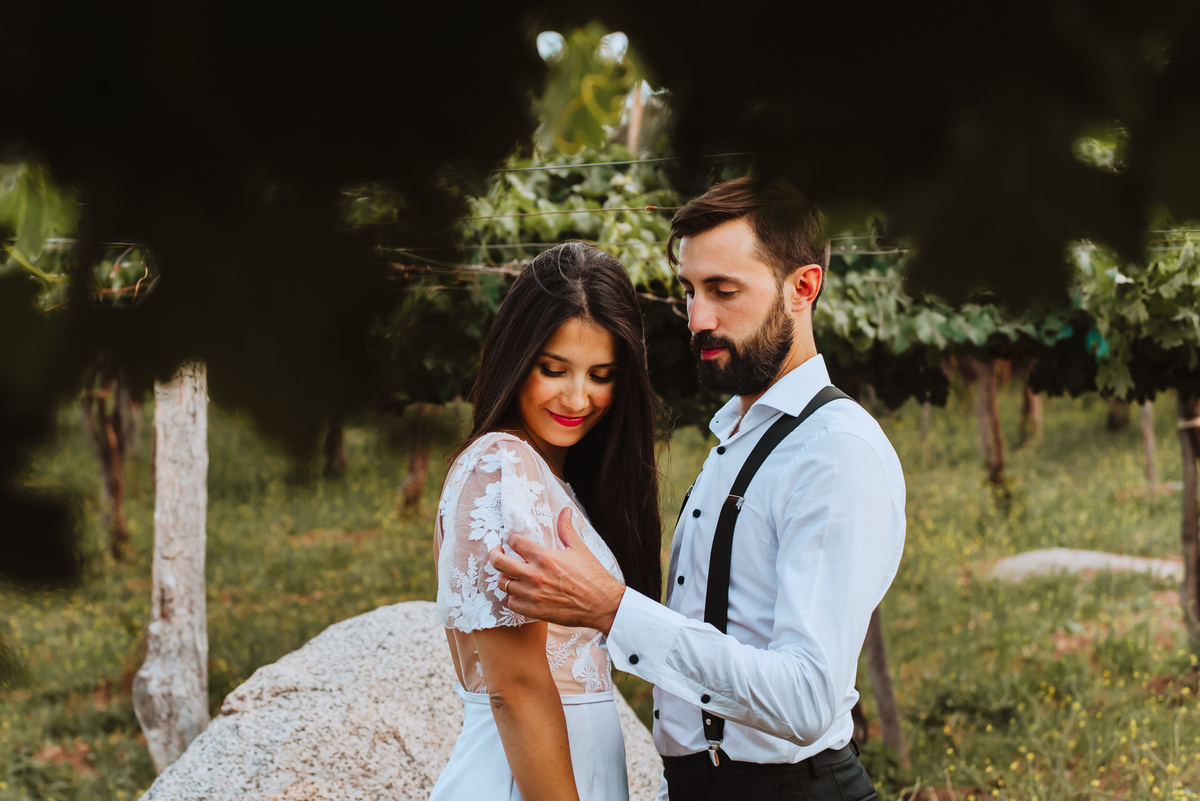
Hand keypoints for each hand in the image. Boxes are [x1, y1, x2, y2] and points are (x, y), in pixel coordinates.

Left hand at [489, 508, 625, 633]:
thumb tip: (565, 510)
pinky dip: (513, 597)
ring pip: (502, 583)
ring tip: (512, 574)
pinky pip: (511, 603)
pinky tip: (520, 593)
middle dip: (494, 555)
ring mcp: (532, 594)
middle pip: (498, 562)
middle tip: (498, 553)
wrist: (601, 605)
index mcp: (545, 557)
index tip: (515, 541)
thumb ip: (566, 529)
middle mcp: (534, 575)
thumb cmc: (592, 576)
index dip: (513, 539)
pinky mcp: (534, 611)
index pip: (515, 541)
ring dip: (505, 577)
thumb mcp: (579, 549)